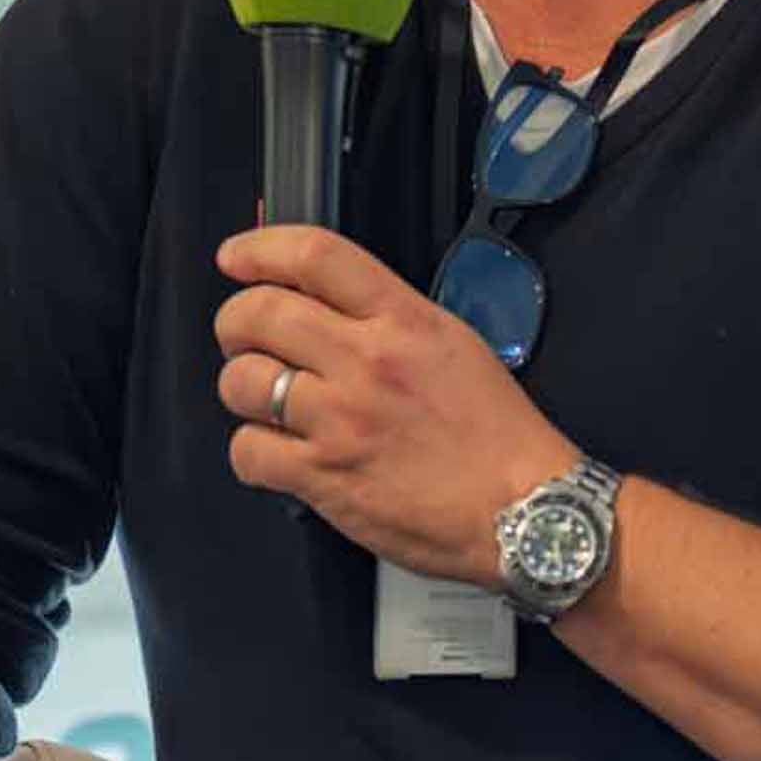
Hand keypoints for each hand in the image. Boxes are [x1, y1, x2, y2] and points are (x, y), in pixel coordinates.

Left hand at [213, 225, 571, 583]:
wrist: (526, 513)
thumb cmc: (497, 435)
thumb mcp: (452, 343)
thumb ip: (386, 315)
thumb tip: (324, 301)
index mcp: (402, 321)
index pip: (314, 255)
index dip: (260, 248)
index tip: (236, 257)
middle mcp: (365, 363)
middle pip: (259, 313)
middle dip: (234, 320)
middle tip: (240, 334)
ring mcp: (340, 421)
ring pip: (242, 381)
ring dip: (242, 387)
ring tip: (264, 398)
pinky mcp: (324, 477)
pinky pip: (248, 450)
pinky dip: (251, 451)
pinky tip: (274, 451)